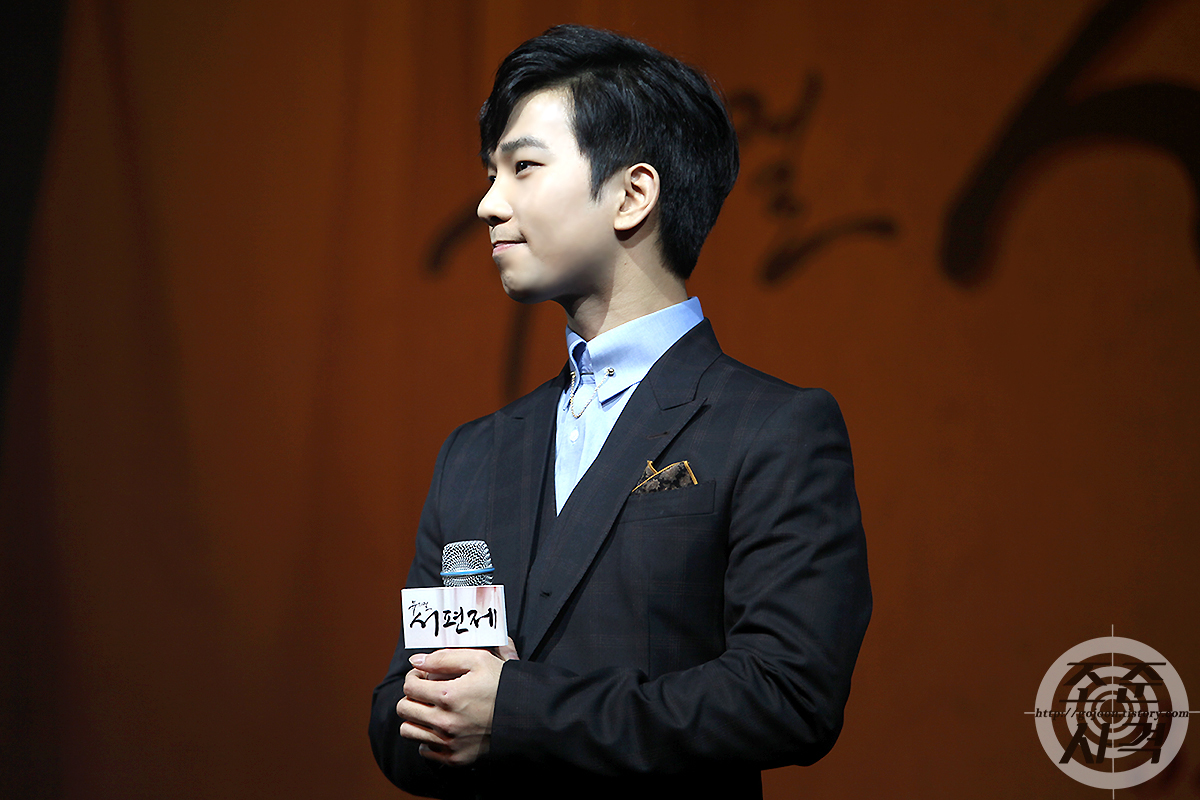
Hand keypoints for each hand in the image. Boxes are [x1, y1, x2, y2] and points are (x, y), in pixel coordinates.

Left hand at [396, 641, 517, 765]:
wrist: (526, 717)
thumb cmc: (503, 685)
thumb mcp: (479, 659)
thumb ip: (444, 657)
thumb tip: (416, 660)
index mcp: (449, 695)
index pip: (409, 686)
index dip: (414, 677)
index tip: (423, 676)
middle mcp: (445, 721)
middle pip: (404, 708)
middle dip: (411, 696)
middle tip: (425, 691)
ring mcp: (448, 742)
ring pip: (409, 731)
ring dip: (415, 718)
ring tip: (430, 710)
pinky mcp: (454, 758)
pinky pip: (424, 750)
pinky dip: (427, 739)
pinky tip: (442, 727)